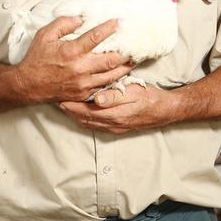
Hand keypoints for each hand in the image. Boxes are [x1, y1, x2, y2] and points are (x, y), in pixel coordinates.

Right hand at [14, 16, 133, 103]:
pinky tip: (120, 74)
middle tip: (135, 45)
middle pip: (110, 59)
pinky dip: (114, 80)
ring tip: (134, 60)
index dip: (109, 28)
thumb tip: (80, 18)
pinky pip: (103, 86)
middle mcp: (80, 68)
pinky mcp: (83, 93)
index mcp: (71, 51)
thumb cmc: (36, 59)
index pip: (96, 37)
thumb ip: (63, 24)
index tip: (119, 21)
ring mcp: (83, 82)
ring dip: (125, 67)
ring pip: (111, 75)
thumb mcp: (45, 35)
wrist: (28, 85)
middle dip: (125, 52)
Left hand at [59, 83, 177, 134]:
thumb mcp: (134, 92)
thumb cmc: (149, 97)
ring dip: (75, 116)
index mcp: (113, 114)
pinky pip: (95, 126)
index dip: (71, 104)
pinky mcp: (117, 128)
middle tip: (56, 100)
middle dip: (68, 110)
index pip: (85, 110)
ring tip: (64, 106)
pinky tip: (80, 114)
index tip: (60, 96)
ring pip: (88, 123)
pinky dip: (84, 120)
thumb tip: (97, 99)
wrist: (164, 111)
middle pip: (83, 119)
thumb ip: (115, 95)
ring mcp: (114, 128)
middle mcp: (111, 124)